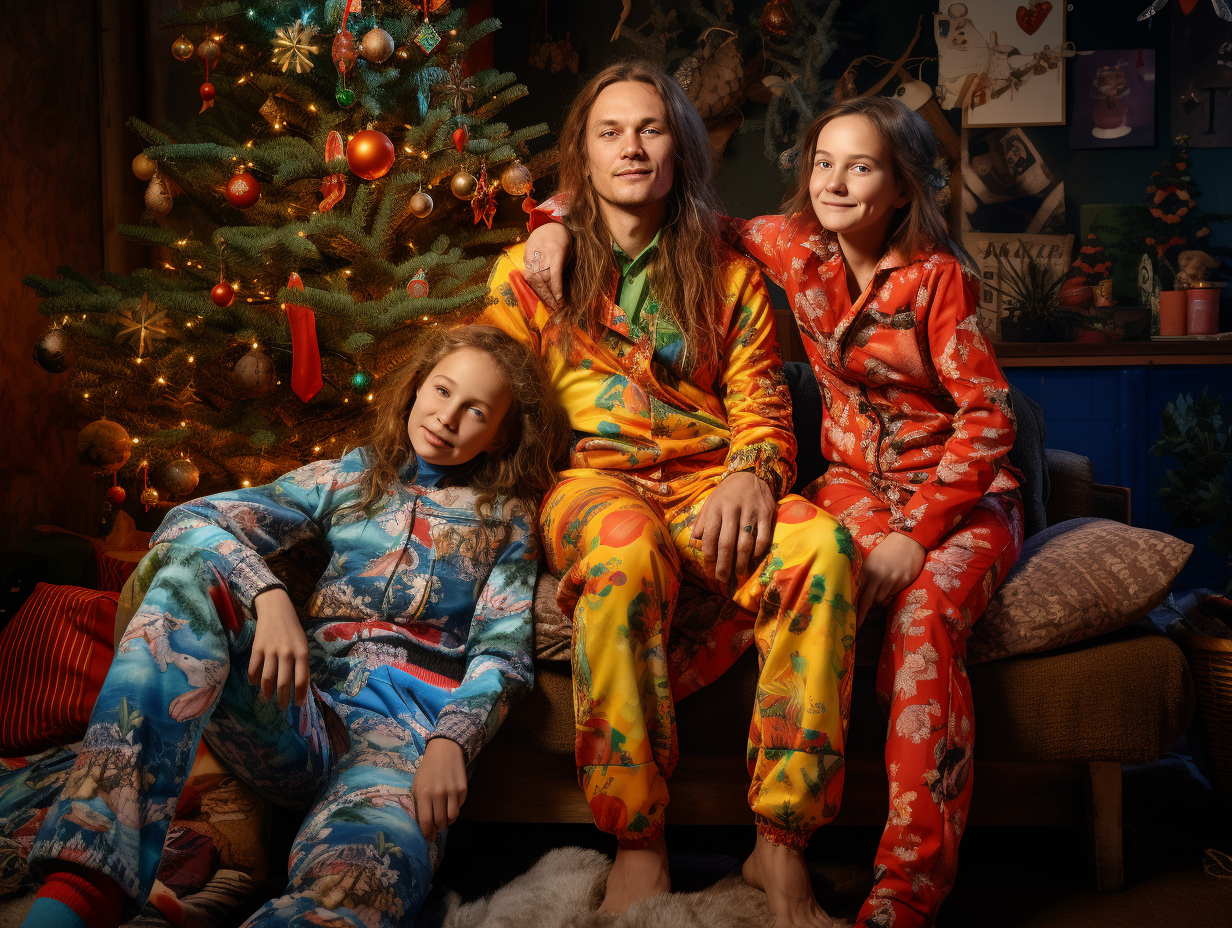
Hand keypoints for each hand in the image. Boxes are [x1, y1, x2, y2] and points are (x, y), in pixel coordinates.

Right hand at [249, 588, 310, 709]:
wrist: (276, 609)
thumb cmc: (293, 629)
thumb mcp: (303, 644)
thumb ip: (301, 663)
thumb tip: (299, 686)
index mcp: (301, 652)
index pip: (301, 680)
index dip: (299, 695)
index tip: (297, 704)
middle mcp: (287, 653)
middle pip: (283, 683)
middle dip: (283, 699)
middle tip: (282, 706)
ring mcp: (270, 651)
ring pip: (267, 680)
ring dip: (267, 692)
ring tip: (269, 697)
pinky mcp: (256, 649)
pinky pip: (253, 670)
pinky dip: (254, 680)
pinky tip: (256, 683)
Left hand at [412, 737, 467, 840]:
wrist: (444, 751)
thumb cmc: (427, 770)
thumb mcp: (417, 785)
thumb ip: (419, 804)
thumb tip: (424, 824)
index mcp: (423, 794)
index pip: (426, 822)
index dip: (427, 833)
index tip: (428, 837)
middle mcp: (438, 794)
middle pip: (440, 822)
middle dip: (437, 828)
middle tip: (436, 828)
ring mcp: (452, 791)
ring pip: (452, 818)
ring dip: (447, 821)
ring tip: (444, 818)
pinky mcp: (463, 789)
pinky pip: (459, 807)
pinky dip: (454, 810)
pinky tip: (450, 804)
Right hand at [522, 222, 572, 309]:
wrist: (549, 225)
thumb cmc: (562, 240)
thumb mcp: (567, 253)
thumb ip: (562, 268)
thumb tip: (558, 286)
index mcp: (556, 254)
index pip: (555, 275)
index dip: (557, 288)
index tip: (560, 299)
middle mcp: (543, 256)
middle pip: (543, 279)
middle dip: (548, 294)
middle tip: (554, 304)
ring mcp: (533, 256)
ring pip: (534, 278)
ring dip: (540, 292)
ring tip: (547, 300)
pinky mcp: (526, 257)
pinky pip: (528, 274)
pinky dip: (533, 284)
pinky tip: (538, 291)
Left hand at [691, 471, 776, 585]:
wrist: (750, 473)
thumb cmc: (727, 492)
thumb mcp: (710, 502)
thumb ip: (702, 520)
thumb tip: (694, 540)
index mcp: (716, 508)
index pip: (710, 537)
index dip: (709, 557)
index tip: (709, 570)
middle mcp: (732, 510)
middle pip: (727, 543)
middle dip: (724, 565)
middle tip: (723, 578)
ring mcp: (751, 512)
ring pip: (745, 543)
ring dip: (742, 562)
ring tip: (739, 573)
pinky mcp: (766, 513)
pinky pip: (763, 537)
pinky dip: (758, 551)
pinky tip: (753, 558)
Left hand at [857, 532, 927, 623]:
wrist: (908, 540)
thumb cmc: (887, 550)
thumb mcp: (872, 560)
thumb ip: (865, 575)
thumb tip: (860, 594)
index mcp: (867, 568)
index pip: (858, 591)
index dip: (854, 605)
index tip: (850, 616)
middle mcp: (877, 574)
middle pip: (868, 599)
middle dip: (862, 613)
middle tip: (858, 624)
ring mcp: (891, 579)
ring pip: (881, 599)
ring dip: (880, 600)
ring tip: (882, 590)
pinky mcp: (902, 581)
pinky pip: (893, 595)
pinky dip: (890, 595)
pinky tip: (892, 586)